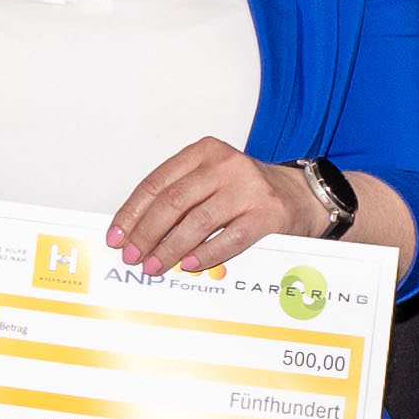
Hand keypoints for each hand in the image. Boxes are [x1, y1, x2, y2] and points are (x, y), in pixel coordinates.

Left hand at [106, 139, 314, 277]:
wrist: (302, 195)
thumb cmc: (248, 191)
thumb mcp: (211, 181)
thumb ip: (180, 198)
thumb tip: (137, 232)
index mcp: (204, 152)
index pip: (157, 183)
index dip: (132, 212)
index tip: (116, 236)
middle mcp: (225, 165)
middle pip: (173, 202)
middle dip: (146, 233)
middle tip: (132, 256)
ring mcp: (248, 188)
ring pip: (197, 222)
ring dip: (170, 249)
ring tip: (154, 266)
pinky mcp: (267, 213)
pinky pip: (230, 239)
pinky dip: (206, 254)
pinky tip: (190, 265)